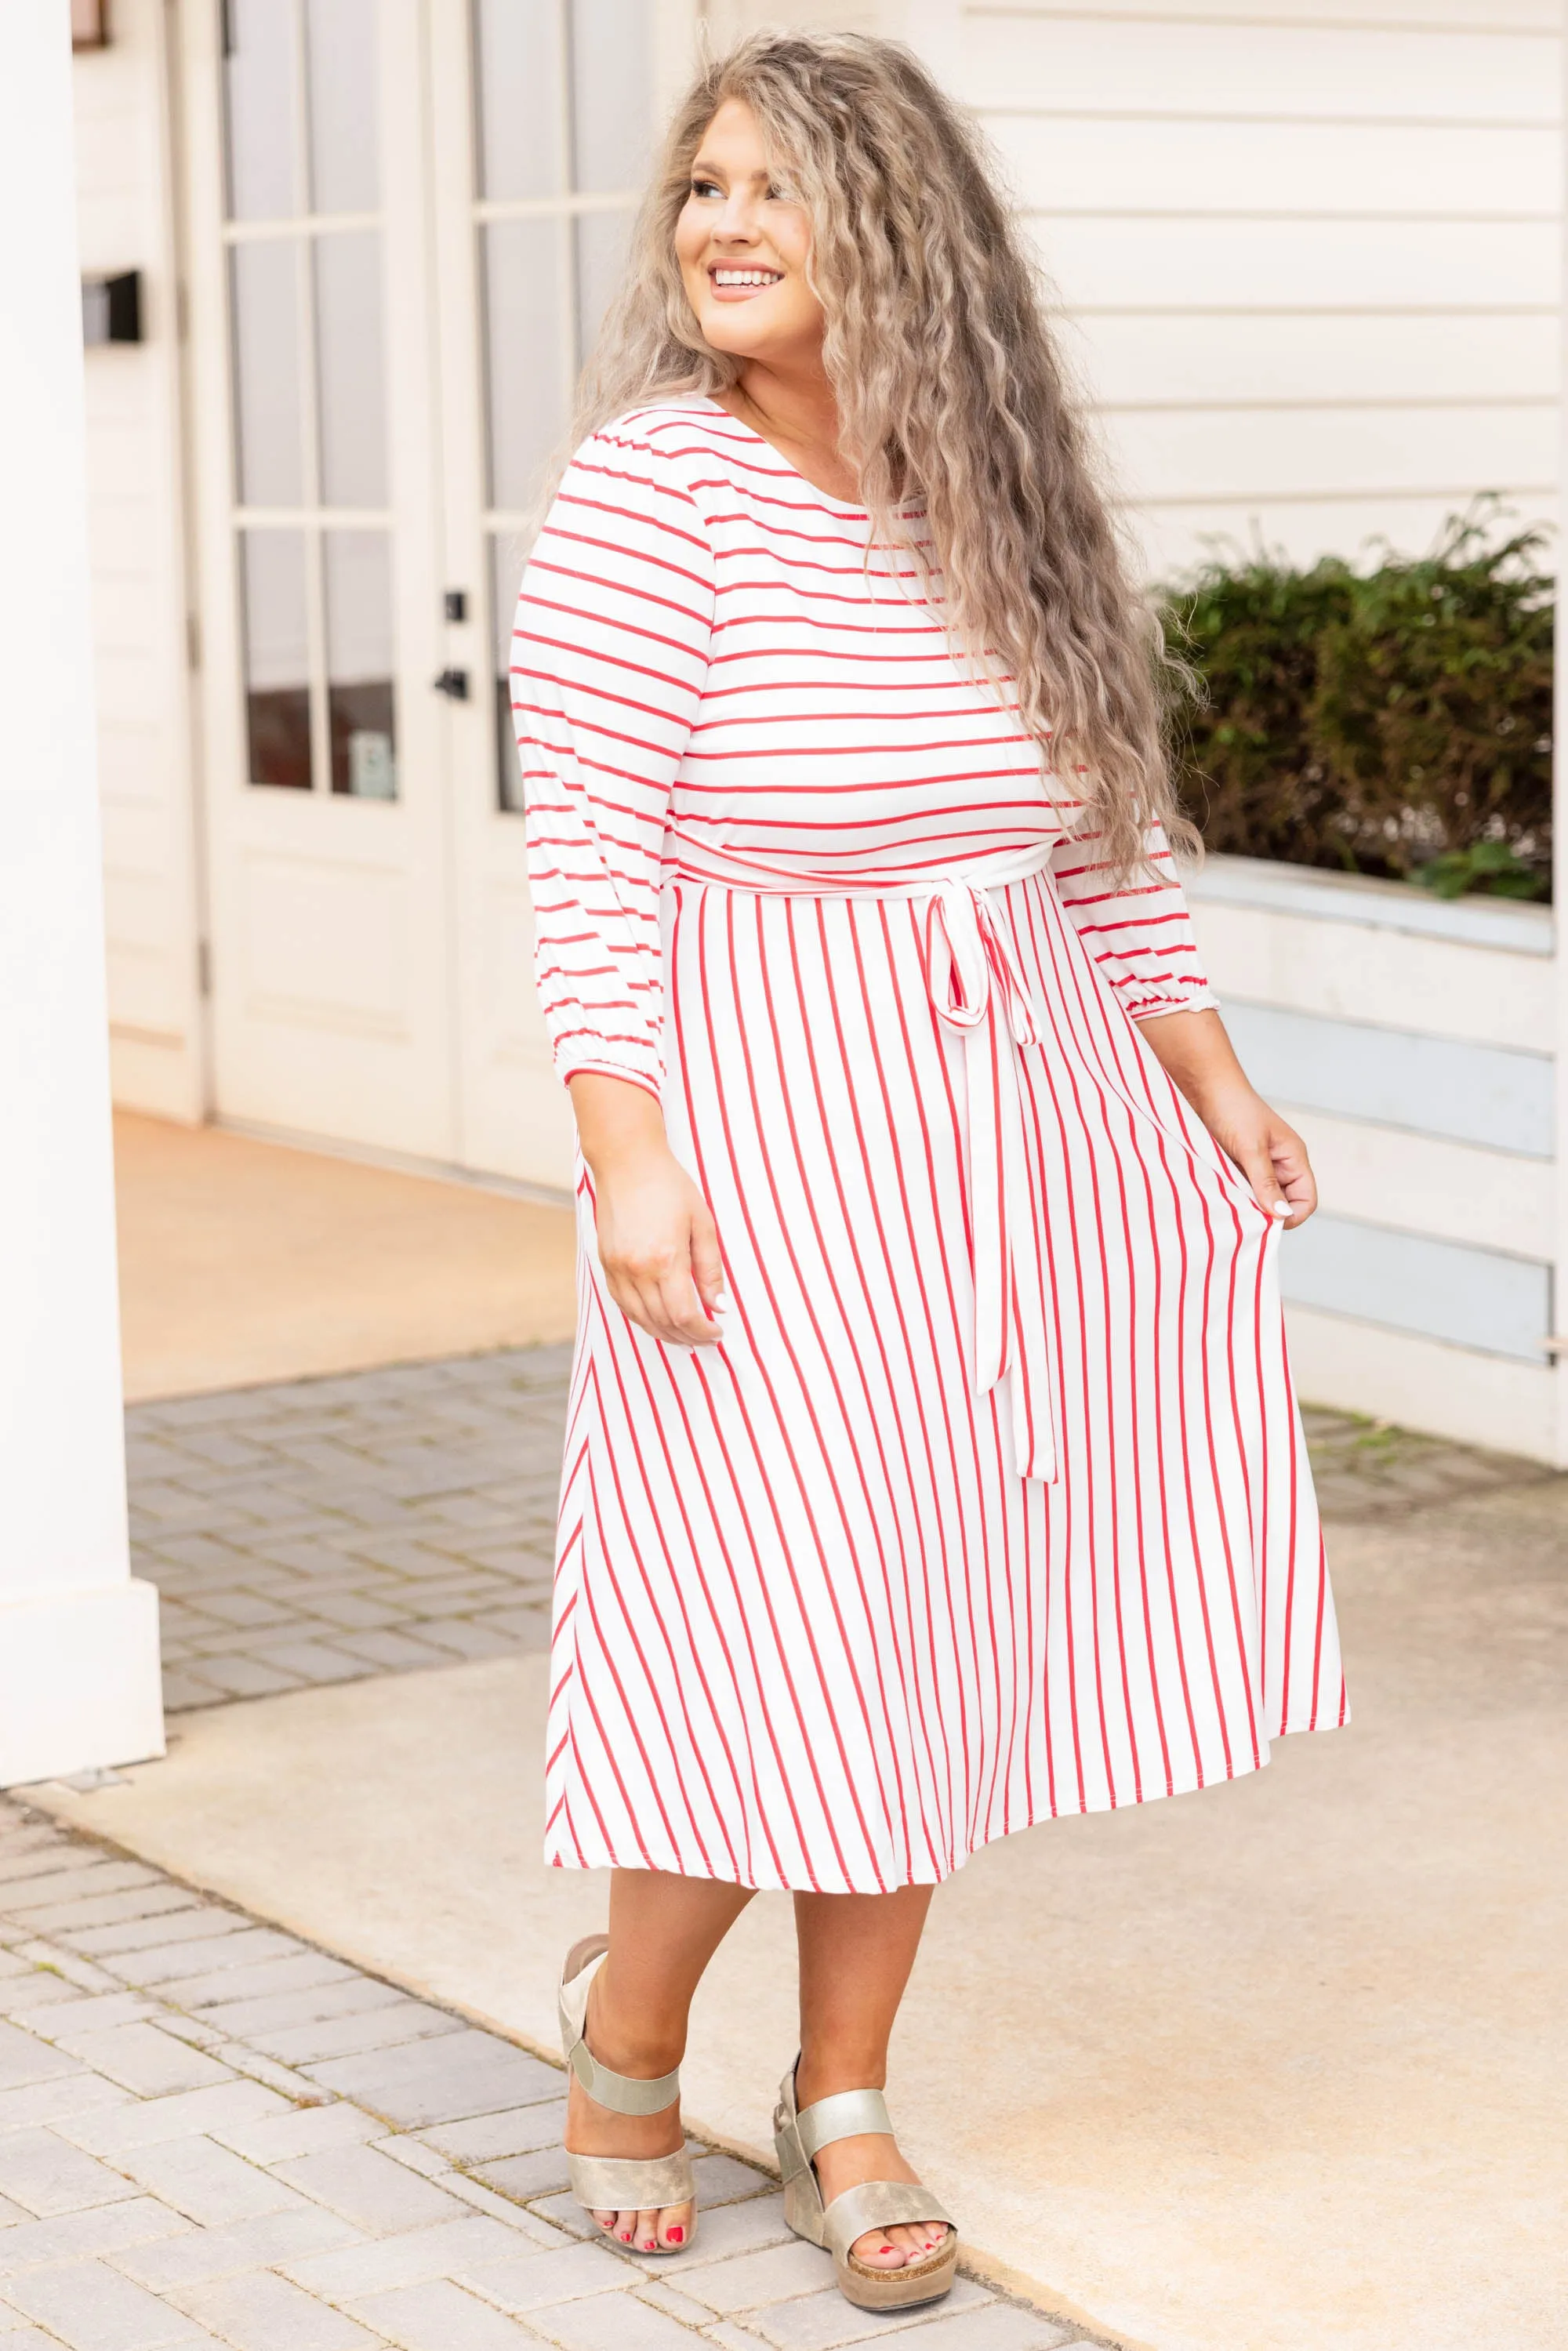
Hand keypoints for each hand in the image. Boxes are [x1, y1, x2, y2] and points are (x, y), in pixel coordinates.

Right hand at [568, 1075, 726, 1344]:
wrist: (627, 1162)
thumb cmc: (669, 1186)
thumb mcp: (702, 1224)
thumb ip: (710, 1269)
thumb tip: (718, 1305)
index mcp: (665, 1259)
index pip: (683, 1315)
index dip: (702, 1331)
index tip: (716, 1332)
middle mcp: (637, 1269)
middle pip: (662, 1322)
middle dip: (686, 1337)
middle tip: (704, 1337)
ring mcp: (617, 1268)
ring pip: (640, 1318)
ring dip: (664, 1332)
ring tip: (684, 1335)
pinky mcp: (606, 1263)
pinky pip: (623, 1304)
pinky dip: (642, 1318)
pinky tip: (657, 1319)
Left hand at [1134, 1007, 1316, 1230]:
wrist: (1206, 1087)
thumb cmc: (1234, 1109)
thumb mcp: (1251, 1148)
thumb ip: (1266, 1182)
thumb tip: (1281, 1215)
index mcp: (1293, 1158)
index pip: (1306, 1200)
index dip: (1291, 1215)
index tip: (1264, 1221)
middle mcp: (1280, 1165)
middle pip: (1283, 1204)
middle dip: (1266, 1213)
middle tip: (1242, 1215)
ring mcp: (1258, 1166)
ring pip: (1260, 1199)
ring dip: (1247, 1205)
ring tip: (1229, 1201)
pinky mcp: (1237, 1166)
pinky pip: (1241, 1191)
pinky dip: (1233, 1196)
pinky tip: (1219, 1194)